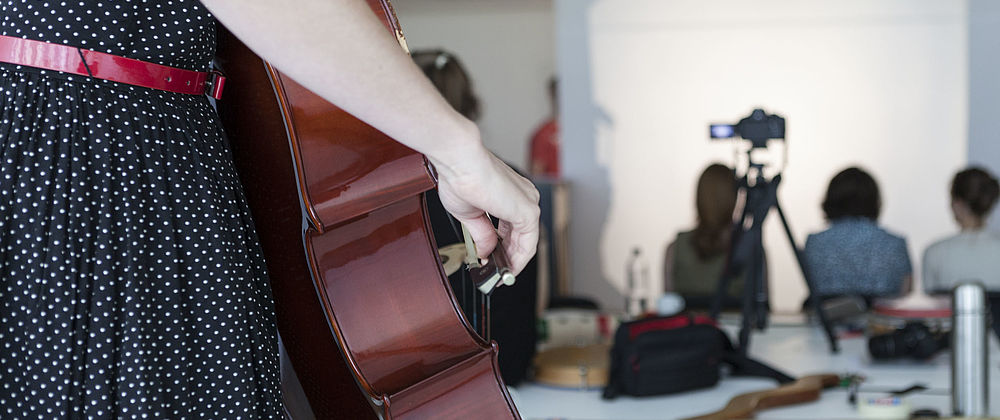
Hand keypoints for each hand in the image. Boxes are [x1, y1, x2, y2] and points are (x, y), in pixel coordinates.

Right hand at [430, 130, 539, 274]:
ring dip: (513, 261)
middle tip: (496, 273)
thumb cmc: (460, 176)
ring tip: (499, 274)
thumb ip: (483, 234)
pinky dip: (518, 259)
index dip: (503, 248)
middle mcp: (523, 197)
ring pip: (526, 242)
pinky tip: (505, 268)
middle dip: (508, 257)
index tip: (493, 262)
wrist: (460, 161)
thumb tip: (486, 251)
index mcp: (510, 194)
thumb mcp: (471, 214)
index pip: (513, 228)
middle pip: (522, 236)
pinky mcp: (528, 212)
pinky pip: (528, 244)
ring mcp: (527, 203)